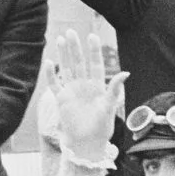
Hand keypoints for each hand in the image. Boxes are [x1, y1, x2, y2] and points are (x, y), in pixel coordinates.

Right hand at [46, 31, 126, 164]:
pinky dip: (51, 74)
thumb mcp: (110, 107)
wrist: (87, 144)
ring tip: (60, 39)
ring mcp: (72, 91)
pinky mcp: (61, 100)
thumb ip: (114, 89)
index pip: (95, 64)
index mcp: (97, 86)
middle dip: (75, 48)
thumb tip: (125, 72)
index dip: (93, 51)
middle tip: (71, 32)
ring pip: (67, 69)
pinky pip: (54, 84)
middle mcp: (84, 86)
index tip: (92, 36)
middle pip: (79, 63)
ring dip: (64, 55)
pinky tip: (49, 62)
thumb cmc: (102, 128)